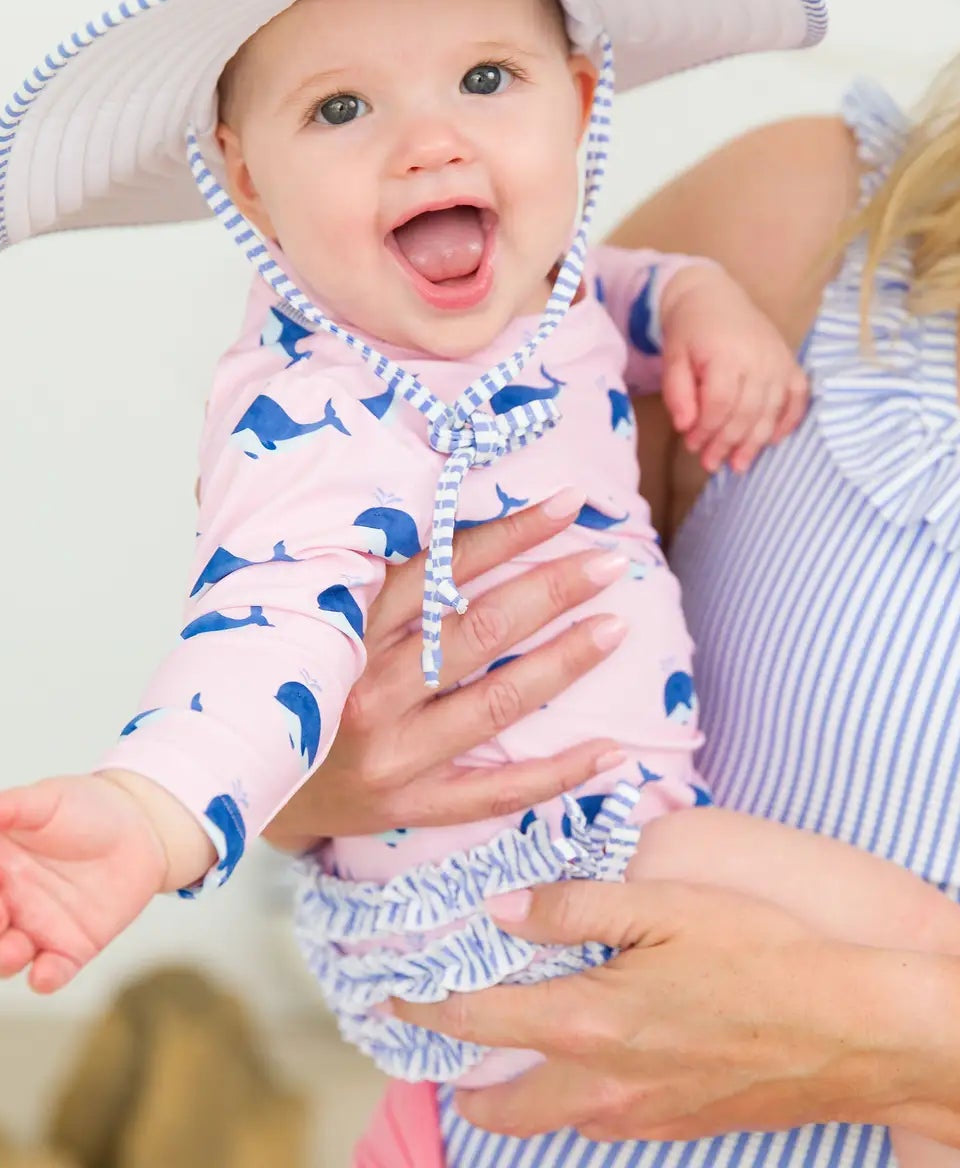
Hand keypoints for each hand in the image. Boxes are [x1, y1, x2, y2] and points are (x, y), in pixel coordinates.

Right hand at [0, 774, 167, 992]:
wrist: (140, 827)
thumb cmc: (87, 809)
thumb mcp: (46, 800)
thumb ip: (12, 807)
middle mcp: (8, 903)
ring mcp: (37, 928)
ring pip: (7, 957)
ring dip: (3, 960)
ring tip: (12, 950)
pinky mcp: (71, 947)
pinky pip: (52, 972)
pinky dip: (45, 978)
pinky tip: (45, 973)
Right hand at [263, 490, 628, 848]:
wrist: (238, 781)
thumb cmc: (289, 682)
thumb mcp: (313, 616)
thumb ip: (373, 576)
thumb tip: (447, 513)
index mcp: (346, 628)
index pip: (443, 569)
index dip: (509, 534)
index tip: (567, 504)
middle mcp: (369, 689)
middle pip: (479, 630)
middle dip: (552, 590)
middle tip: (611, 561)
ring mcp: (392, 754)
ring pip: (497, 703)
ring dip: (565, 663)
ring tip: (616, 627)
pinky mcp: (408, 807)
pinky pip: (496, 793)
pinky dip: (559, 774)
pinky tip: (613, 751)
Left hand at [393, 879, 944, 1142]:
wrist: (852, 1032)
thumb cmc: (761, 954)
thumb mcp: (666, 904)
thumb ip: (574, 905)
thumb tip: (501, 907)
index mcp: (587, 1021)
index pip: (476, 1022)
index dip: (426, 1008)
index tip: (397, 996)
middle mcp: (600, 1084)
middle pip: (494, 1105)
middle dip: (456, 1074)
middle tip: (443, 1031)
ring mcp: (637, 1116)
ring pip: (545, 1118)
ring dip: (509, 1089)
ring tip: (502, 1040)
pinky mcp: (672, 1126)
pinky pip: (595, 1122)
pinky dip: (564, 1095)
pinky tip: (583, 1048)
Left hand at [659, 265, 808, 473]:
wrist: (713, 295)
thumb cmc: (689, 329)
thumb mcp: (672, 356)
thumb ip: (677, 391)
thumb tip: (685, 427)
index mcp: (726, 355)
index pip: (720, 404)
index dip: (706, 430)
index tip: (692, 445)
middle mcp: (759, 359)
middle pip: (746, 413)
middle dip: (727, 443)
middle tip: (711, 464)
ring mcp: (779, 361)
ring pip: (771, 411)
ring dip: (755, 442)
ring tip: (739, 465)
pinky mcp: (790, 362)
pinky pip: (798, 397)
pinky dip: (789, 421)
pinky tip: (773, 441)